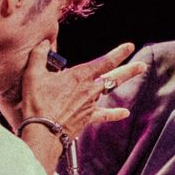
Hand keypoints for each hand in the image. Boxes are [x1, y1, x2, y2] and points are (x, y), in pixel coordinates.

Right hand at [1, 40, 144, 137]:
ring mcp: (90, 105)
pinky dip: (114, 114)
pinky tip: (125, 113)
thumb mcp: (33, 75)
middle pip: (113, 78)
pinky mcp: (87, 119)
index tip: (129, 46)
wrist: (43, 131)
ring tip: (135, 76)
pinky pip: (103, 115)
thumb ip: (38, 56)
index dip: (118, 54)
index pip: (104, 62)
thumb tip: (43, 43)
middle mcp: (89, 90)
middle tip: (142, 66)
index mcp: (80, 76)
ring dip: (121, 82)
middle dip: (129, 70)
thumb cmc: (37, 102)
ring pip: (109, 91)